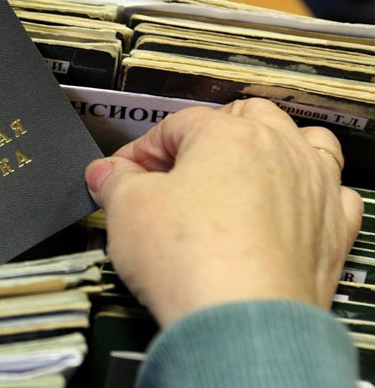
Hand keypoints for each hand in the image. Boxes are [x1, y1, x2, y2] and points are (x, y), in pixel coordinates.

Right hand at [84, 98, 362, 326]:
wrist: (240, 321)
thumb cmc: (193, 262)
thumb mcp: (127, 209)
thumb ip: (115, 182)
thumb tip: (105, 174)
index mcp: (226, 134)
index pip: (174, 125)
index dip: (140, 150)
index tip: (123, 174)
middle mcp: (279, 150)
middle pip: (245, 117)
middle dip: (208, 135)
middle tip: (177, 169)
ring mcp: (314, 187)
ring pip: (303, 142)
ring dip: (272, 148)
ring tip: (243, 170)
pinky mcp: (332, 230)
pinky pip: (333, 193)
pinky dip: (311, 193)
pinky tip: (288, 207)